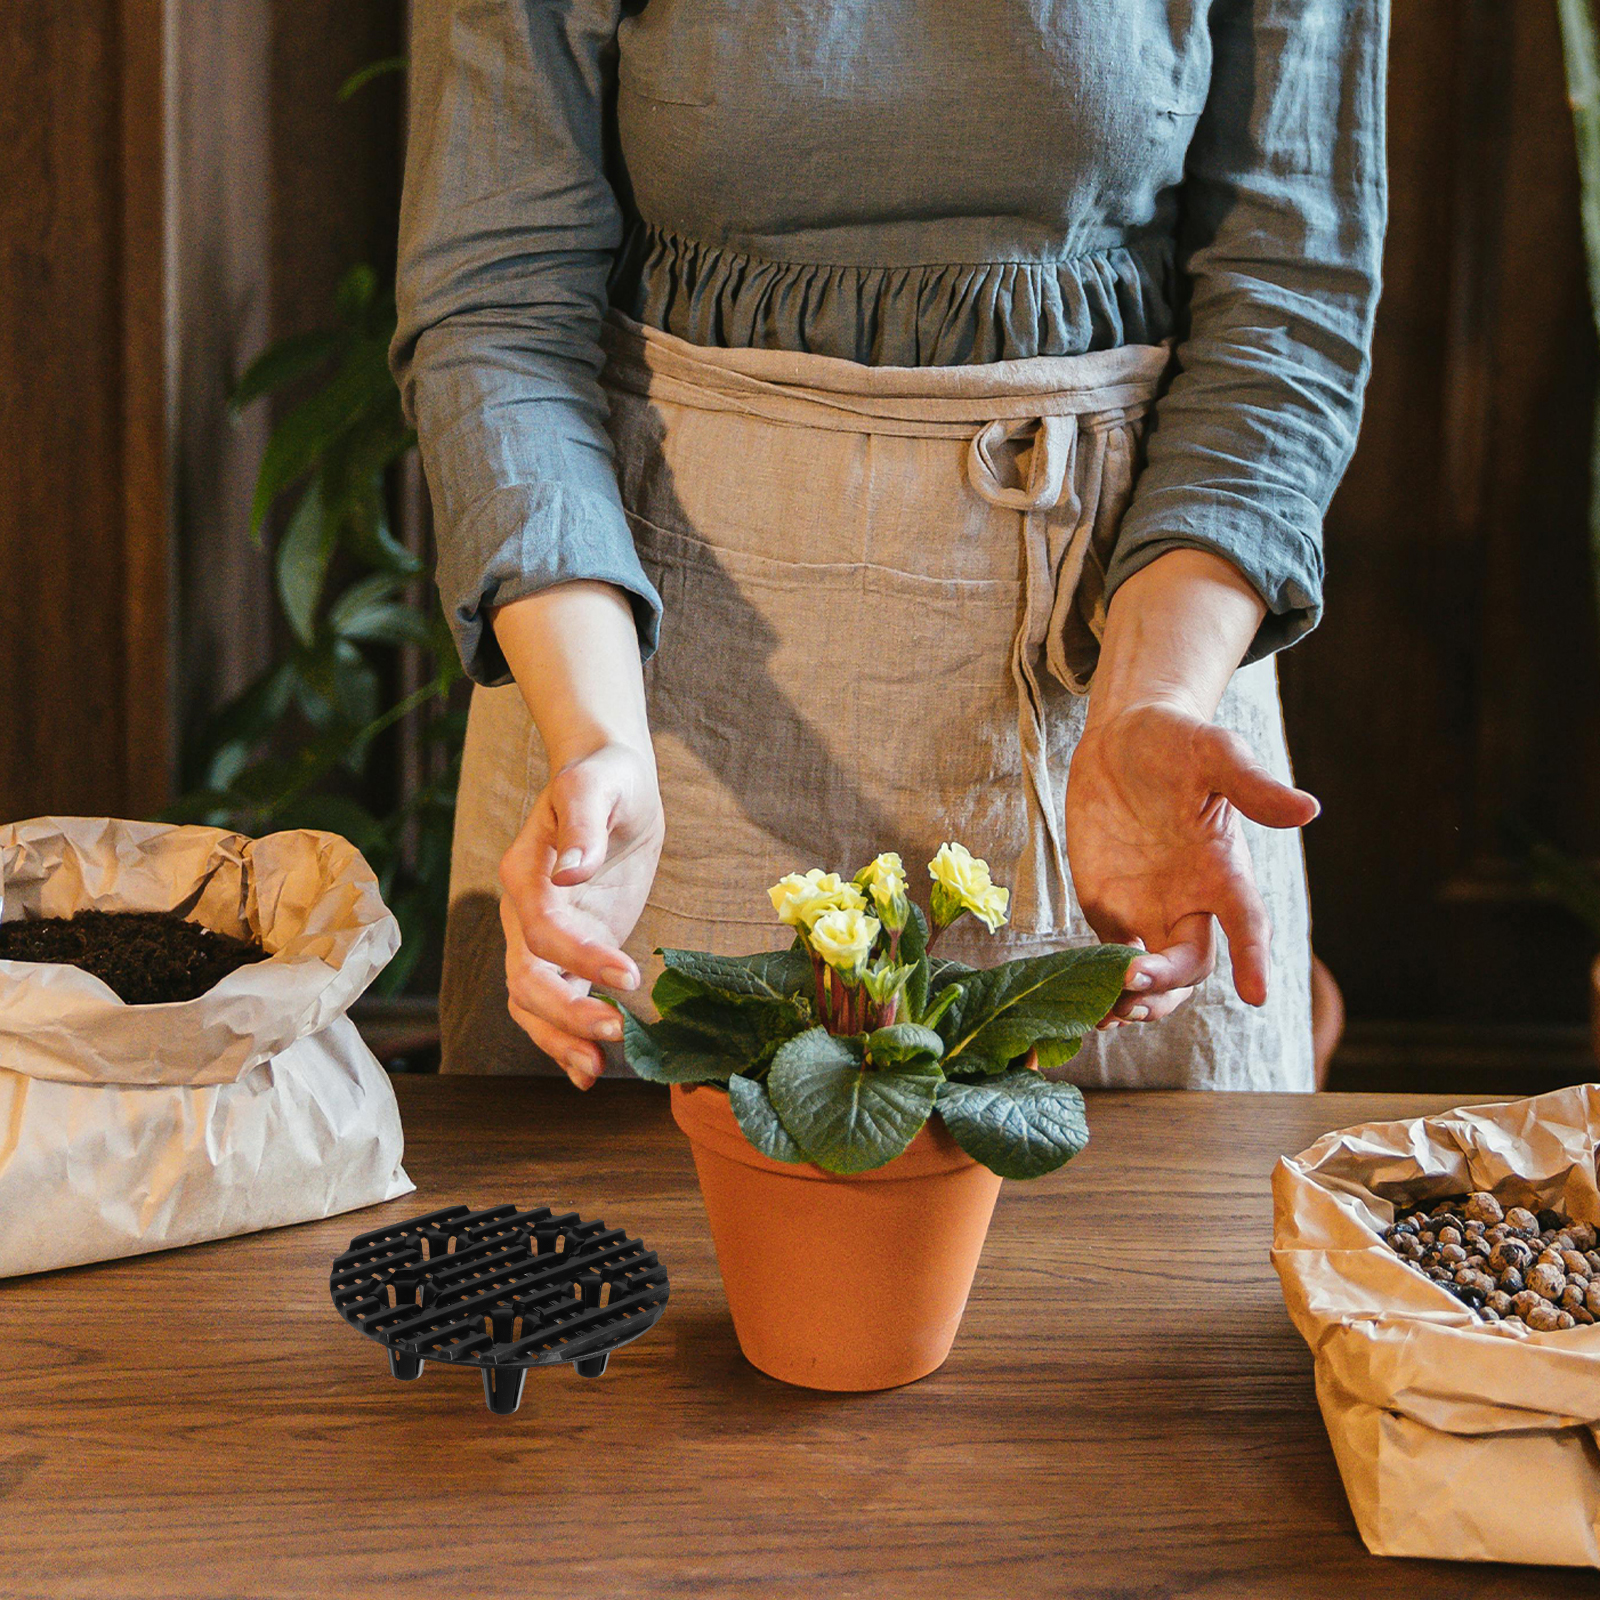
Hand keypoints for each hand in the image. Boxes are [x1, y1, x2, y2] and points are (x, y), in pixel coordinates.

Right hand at [499, 741, 663, 1086]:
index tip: (629, 975)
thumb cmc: (603, 777)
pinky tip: (593, 1068)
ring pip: (532, 1003)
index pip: (542, 931)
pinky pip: (559, 1002)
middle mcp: (524, 913)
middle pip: (527, 979)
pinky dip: (570, 1037)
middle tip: (615, 1032)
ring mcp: (545, 938)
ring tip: (595, 1071)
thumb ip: (582, 826)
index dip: (581, 958)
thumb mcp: (595, 787)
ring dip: (561, 1038)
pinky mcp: (573, 952)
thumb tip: (571, 871)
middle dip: (566, 1013)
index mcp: (524, 874)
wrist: (610, 780)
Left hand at [1065, 700, 1318, 1024]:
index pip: (1247, 923)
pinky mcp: (1109, 910)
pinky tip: (1084, 1010)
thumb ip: (1254, 786)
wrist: (1123, 739)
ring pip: (1152, 978)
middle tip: (1135, 979)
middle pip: (1191, 965)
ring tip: (1109, 1012)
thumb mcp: (1216, 754)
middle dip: (1168, 981)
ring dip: (1136, 1001)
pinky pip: (1109, 963)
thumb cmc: (1178, 742)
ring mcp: (1148, 911)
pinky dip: (1101, 989)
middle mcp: (1191, 902)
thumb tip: (1308, 809)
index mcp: (1223, 871)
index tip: (1257, 994)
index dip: (1253, 957)